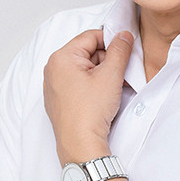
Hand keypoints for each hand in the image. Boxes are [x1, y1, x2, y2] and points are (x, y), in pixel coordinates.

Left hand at [43, 29, 133, 164]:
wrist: (80, 144)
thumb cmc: (89, 112)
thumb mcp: (111, 75)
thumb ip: (119, 50)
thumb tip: (123, 36)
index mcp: (61, 58)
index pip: (90, 36)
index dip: (111, 40)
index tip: (125, 47)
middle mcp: (53, 69)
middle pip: (87, 53)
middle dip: (107, 60)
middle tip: (122, 72)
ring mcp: (54, 86)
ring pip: (84, 69)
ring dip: (102, 74)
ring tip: (115, 87)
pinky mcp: (59, 100)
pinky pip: (78, 84)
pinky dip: (93, 86)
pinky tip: (104, 97)